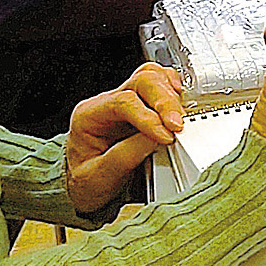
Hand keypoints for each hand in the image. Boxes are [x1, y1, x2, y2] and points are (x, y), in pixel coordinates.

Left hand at [64, 62, 185, 214]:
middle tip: (178, 125)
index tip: (166, 136)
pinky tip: (181, 108)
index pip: (123, 102)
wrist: (85, 187)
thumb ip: (126, 156)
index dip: (148, 117)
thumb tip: (157, 138)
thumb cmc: (87, 182)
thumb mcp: (99, 177)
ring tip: (181, 119)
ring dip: (171, 95)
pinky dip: (175, 94)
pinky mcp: (143, 107)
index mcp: (90, 115)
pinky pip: (162, 86)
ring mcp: (127, 101)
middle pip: (141, 82)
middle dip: (164, 101)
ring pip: (153, 77)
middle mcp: (108, 102)